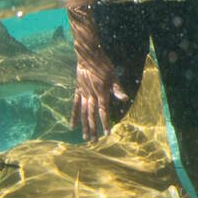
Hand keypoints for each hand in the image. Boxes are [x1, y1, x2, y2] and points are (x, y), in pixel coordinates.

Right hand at [66, 4, 128, 140]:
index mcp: (101, 93)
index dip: (105, 123)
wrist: (88, 56)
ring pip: (84, 113)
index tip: (106, 133)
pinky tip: (72, 125)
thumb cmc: (103, 65)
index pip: (104, 111)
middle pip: (92, 116)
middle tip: (93, 141)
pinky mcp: (78, 91)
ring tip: (85, 137)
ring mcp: (83, 94)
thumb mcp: (114, 76)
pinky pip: (75, 105)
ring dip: (84, 125)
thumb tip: (125, 99)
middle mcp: (91, 96)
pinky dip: (74, 116)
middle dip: (93, 129)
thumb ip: (118, 89)